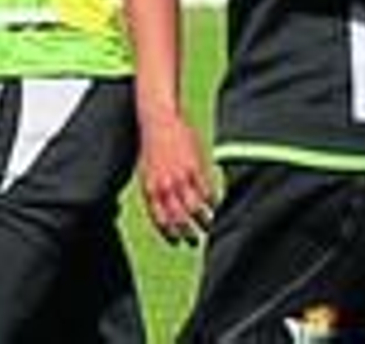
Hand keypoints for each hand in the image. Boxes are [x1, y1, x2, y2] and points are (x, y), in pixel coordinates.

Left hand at [137, 109, 215, 247]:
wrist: (159, 122)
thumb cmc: (152, 148)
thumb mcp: (147, 173)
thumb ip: (156, 193)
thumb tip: (164, 213)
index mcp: (150, 190)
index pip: (161, 221)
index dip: (171, 235)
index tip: (178, 242)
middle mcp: (165, 187)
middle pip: (179, 219)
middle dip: (188, 233)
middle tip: (196, 240)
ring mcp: (181, 178)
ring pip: (195, 209)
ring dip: (204, 221)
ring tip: (211, 226)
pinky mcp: (195, 168)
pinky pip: (207, 192)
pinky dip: (213, 203)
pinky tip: (217, 207)